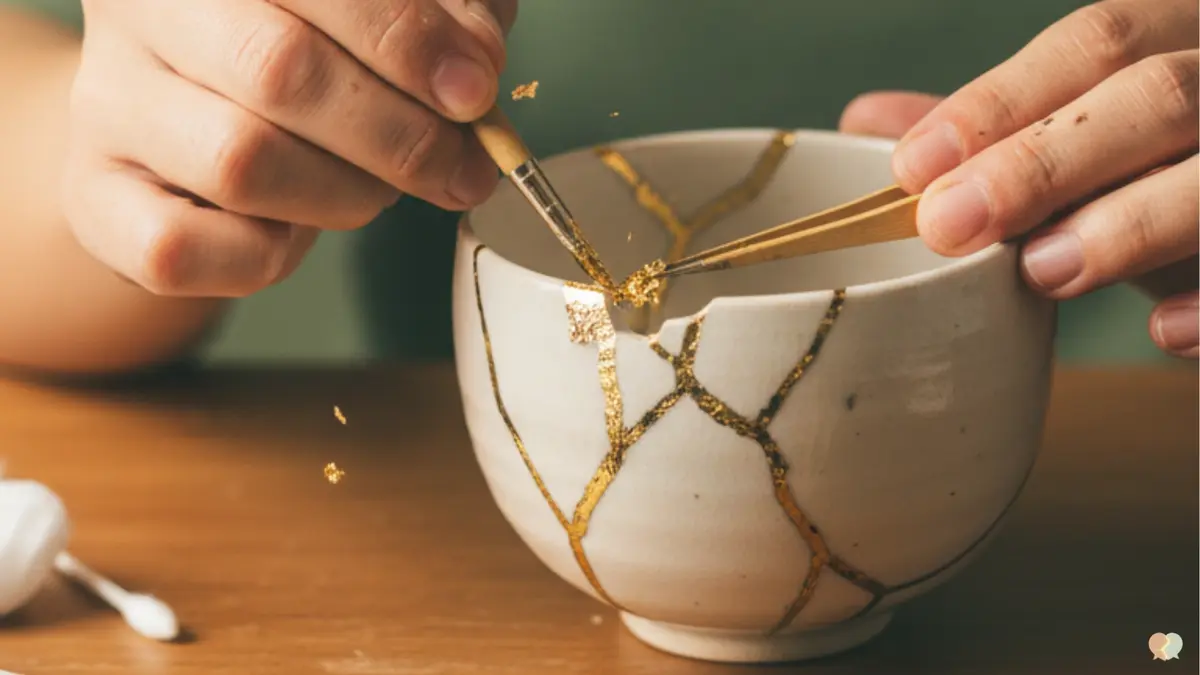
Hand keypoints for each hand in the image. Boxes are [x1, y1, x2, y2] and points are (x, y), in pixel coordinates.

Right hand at [66, 0, 516, 296]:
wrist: (191, 107)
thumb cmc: (305, 45)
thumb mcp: (376, 12)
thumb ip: (437, 15)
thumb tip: (474, 64)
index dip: (410, 42)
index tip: (475, 92)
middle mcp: (141, 8)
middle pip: (279, 71)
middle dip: (398, 135)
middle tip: (459, 167)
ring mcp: (108, 102)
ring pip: (239, 162)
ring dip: (346, 195)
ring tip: (379, 191)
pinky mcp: (93, 195)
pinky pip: (178, 250)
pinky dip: (262, 257)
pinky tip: (294, 229)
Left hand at [839, 0, 1197, 357]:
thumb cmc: (1171, 184)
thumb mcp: (1093, 154)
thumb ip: (996, 135)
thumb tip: (865, 122)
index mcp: (1190, 36)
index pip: (1100, 41)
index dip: (1000, 101)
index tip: (912, 166)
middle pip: (1158, 93)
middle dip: (1043, 159)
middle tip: (951, 224)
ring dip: (1130, 221)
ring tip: (1042, 272)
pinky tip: (1162, 332)